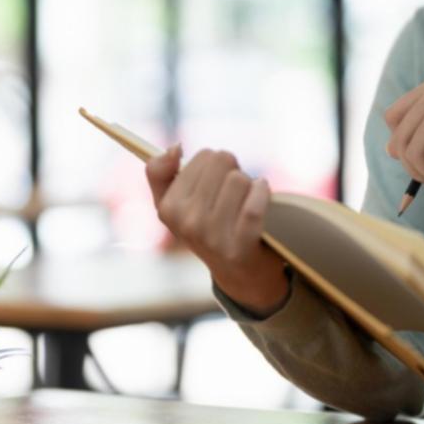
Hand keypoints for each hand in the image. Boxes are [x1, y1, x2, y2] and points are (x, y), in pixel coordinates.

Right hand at [144, 146, 288, 314]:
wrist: (239, 275)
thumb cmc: (208, 230)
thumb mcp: (174, 205)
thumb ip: (160, 172)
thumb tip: (174, 148)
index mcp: (168, 208)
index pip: (203, 156)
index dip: (216, 164)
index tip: (216, 182)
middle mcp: (187, 222)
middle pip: (222, 162)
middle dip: (233, 171)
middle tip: (233, 194)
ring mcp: (212, 236)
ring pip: (239, 179)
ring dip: (249, 184)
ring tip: (245, 202)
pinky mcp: (240, 247)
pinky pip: (255, 204)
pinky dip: (263, 192)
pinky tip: (262, 194)